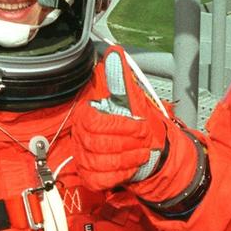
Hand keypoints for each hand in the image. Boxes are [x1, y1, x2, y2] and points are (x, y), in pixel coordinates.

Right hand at [74, 50, 171, 190]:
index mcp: (88, 115)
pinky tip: (131, 167)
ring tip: (141, 154)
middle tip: (144, 142)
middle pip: (99, 144)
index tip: (141, 126)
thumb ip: (122, 78)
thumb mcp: (134, 100)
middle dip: (128, 144)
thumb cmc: (139, 124)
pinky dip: (120, 175)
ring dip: (128, 159)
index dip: (121, 126)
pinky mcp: (90, 177)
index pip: (96, 122)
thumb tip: (114, 51)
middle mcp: (82, 136)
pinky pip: (100, 179)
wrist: (149, 150)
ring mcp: (84, 158)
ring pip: (101, 163)